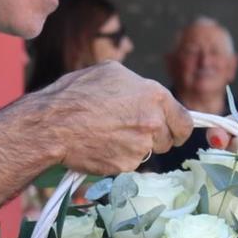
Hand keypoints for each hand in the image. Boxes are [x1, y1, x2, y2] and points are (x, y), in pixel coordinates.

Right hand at [33, 64, 191, 175]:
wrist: (53, 124)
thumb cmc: (76, 94)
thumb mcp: (111, 72)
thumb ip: (137, 85)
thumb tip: (146, 93)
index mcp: (154, 96)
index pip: (184, 121)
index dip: (178, 128)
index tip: (173, 132)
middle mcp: (153, 122)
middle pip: (168, 140)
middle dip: (154, 139)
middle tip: (130, 132)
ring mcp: (140, 146)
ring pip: (148, 153)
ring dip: (135, 148)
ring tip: (109, 135)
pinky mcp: (126, 165)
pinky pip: (129, 165)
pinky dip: (118, 159)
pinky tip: (100, 146)